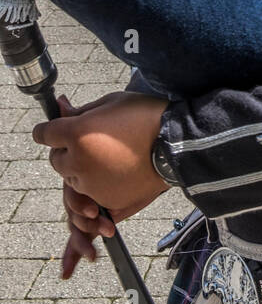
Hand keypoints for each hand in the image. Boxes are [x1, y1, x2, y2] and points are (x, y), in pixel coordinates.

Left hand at [34, 91, 169, 235]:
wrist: (177, 144)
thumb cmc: (146, 116)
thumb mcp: (112, 102)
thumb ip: (81, 110)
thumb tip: (61, 106)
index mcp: (76, 134)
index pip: (42, 134)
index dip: (49, 130)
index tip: (54, 130)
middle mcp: (78, 162)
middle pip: (56, 160)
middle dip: (67, 151)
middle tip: (89, 142)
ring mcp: (91, 185)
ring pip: (72, 179)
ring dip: (81, 170)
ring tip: (107, 157)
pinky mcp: (106, 200)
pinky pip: (90, 194)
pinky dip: (98, 185)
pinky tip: (116, 170)